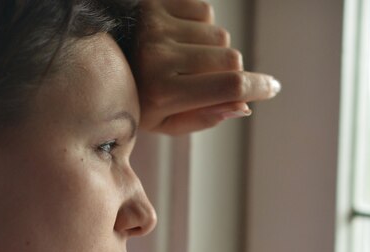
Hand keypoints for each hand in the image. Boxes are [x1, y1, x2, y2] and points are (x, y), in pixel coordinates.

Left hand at [133, 0, 280, 134]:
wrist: (96, 60)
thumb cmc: (136, 95)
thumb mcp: (164, 122)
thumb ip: (204, 117)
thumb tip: (243, 105)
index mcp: (162, 93)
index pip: (229, 86)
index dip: (259, 87)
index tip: (273, 88)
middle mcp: (159, 56)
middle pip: (230, 58)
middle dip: (230, 71)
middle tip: (209, 79)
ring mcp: (156, 25)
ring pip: (219, 33)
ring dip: (212, 48)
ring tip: (186, 57)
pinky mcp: (156, 3)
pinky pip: (203, 10)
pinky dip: (200, 24)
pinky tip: (179, 36)